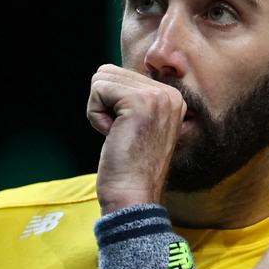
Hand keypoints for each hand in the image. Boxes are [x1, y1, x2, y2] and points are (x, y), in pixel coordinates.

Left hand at [88, 64, 186, 213]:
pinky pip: (98, 90)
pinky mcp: (139, 101)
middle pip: (109, 72)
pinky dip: (96, 116)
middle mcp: (170, 93)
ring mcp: (157, 96)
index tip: (129, 134)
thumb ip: (130, 98)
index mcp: (173, 98)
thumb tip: (104, 74)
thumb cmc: (129, 167)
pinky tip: (113, 135)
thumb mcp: (139, 124)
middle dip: (104, 105)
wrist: (133, 195)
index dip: (112, 106)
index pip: (122, 75)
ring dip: (99, 110)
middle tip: (121, 135)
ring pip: (102, 79)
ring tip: (119, 135)